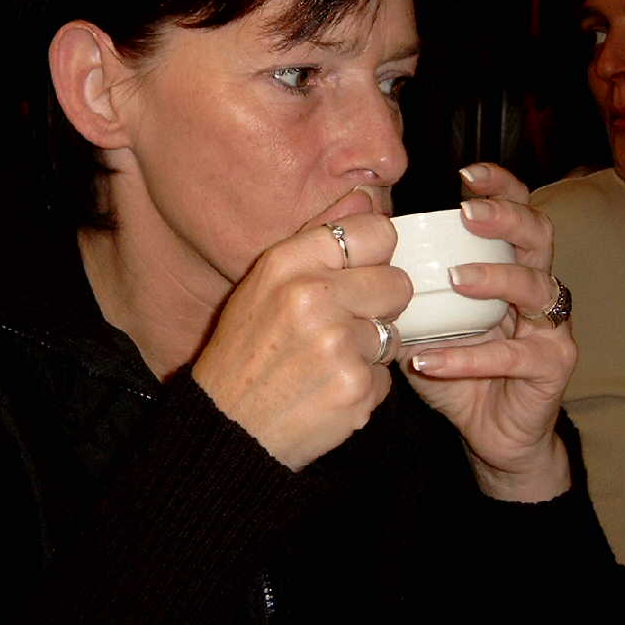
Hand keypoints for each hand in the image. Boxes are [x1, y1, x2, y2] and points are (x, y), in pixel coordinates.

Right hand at [193, 188, 413, 470]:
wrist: (227, 427)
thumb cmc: (245, 353)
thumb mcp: (262, 285)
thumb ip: (315, 242)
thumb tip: (367, 197)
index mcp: (286, 263)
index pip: (374, 230)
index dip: (375, 254)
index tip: (359, 273)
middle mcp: (312, 296)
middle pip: (397, 282)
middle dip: (378, 306)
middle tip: (341, 326)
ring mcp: (337, 343)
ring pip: (394, 331)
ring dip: (371, 349)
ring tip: (327, 361)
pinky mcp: (356, 386)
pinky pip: (387, 375)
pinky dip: (365, 385)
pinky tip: (328, 390)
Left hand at [399, 163, 575, 501]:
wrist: (489, 434)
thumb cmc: (455, 367)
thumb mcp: (420, 319)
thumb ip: (399, 283)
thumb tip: (355, 240)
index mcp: (508, 267)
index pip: (515, 211)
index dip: (499, 186)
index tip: (465, 172)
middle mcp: (538, 288)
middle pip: (539, 235)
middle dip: (506, 217)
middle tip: (468, 215)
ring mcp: (551, 327)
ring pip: (536, 287)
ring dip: (493, 278)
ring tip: (455, 279)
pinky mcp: (552, 366)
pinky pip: (514, 354)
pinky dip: (468, 355)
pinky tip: (429, 360)